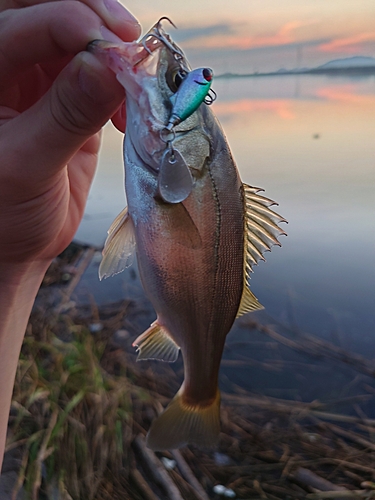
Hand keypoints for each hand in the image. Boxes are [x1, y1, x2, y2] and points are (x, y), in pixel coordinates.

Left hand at [0, 0, 139, 282]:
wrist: (17, 242)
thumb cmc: (4, 213)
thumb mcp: (28, 165)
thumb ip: (67, 114)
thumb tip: (110, 65)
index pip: (24, 24)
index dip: (72, 25)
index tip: (116, 54)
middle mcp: (6, 67)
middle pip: (44, 8)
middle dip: (90, 15)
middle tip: (127, 42)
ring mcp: (39, 79)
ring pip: (76, 31)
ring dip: (110, 44)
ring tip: (133, 74)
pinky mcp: (69, 99)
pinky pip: (99, 70)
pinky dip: (121, 80)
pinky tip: (126, 107)